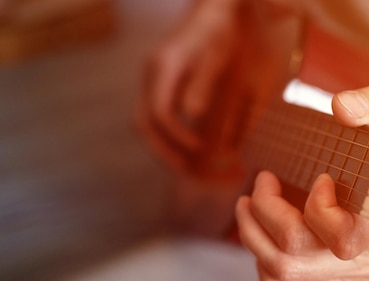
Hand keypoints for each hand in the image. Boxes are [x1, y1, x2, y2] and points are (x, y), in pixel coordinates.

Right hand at [136, 0, 241, 173]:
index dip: (178, 137)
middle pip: (144, 125)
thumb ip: (204, 81)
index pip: (160, 113)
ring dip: (166, 151)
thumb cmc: (220, 29)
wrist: (216, 10)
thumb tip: (193, 113)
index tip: (201, 151)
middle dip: (165, 154)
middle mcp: (152, 77)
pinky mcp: (163, 88)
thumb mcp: (217, 52)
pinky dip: (172, 140)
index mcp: (163, 67)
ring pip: (147, 126)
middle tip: (190, 173)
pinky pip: (158, 121)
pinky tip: (195, 153)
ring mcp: (154, 83)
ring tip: (193, 171)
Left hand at [236, 86, 368, 280]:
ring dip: (254, 238)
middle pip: (296, 258)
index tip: (320, 178)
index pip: (343, 241)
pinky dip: (266, 272)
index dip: (318, 209)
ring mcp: (350, 280)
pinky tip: (265, 241)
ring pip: (284, 277)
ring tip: (247, 206)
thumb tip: (342, 108)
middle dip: (265, 214)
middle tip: (260, 183)